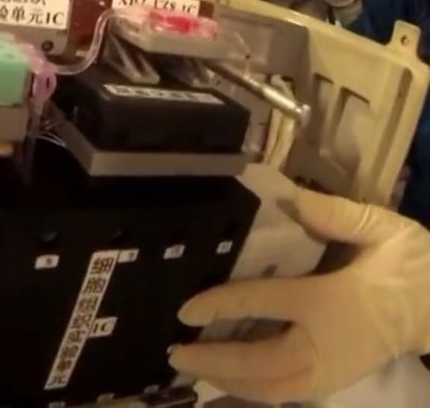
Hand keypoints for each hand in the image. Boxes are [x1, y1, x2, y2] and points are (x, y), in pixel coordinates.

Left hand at [169, 188, 429, 403]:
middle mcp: (323, 344)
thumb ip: (332, 213)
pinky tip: (226, 386)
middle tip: (174, 352)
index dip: (220, 306)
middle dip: (213, 360)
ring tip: (192, 368)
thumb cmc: (413, 265)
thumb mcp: (382, 228)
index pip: (263, 303)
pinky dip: (252, 394)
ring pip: (270, 389)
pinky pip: (285, 396)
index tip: (185, 310)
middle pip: (259, 361)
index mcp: (328, 301)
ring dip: (227, 381)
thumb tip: (285, 193)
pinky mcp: (333, 382)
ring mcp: (329, 371)